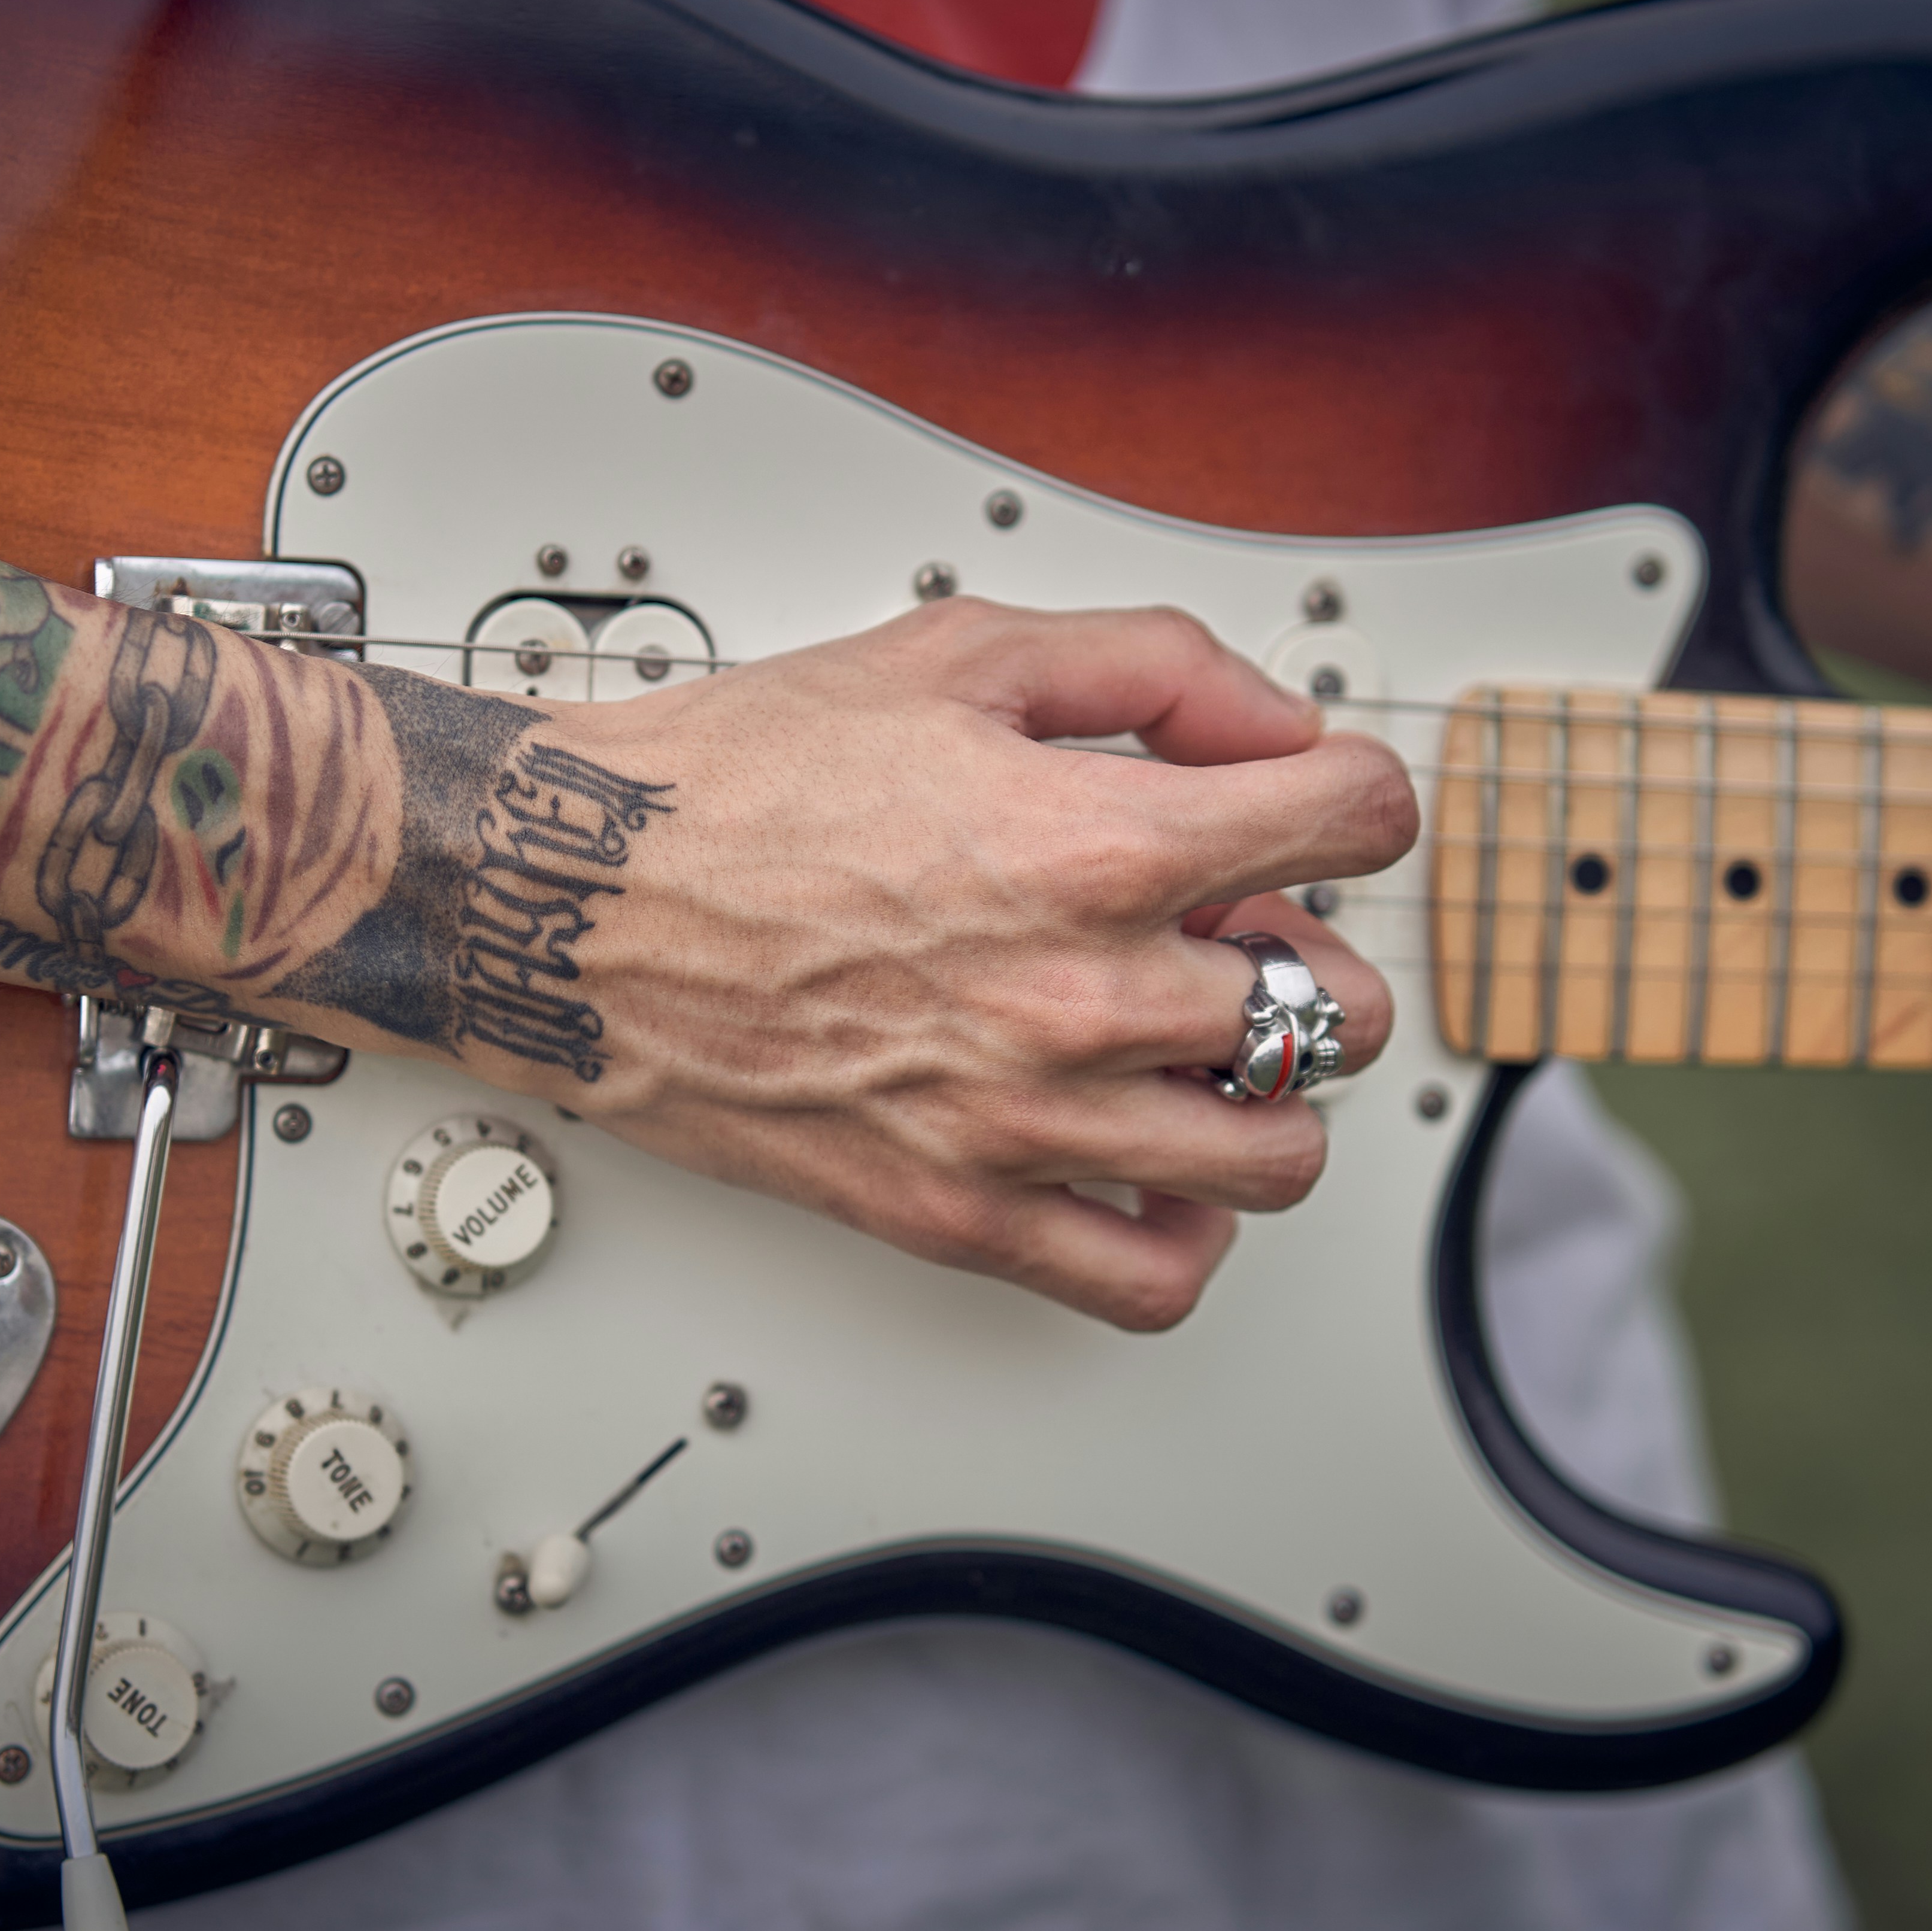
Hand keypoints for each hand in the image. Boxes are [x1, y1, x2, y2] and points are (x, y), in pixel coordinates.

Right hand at [543, 599, 1414, 1330]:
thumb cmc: (735, 782)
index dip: (1354, 796)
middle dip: (1313, 954)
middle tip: (1241, 929)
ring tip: (1207, 1050)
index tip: (1318, 809)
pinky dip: (1188, 1231)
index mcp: (1098, 842)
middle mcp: (1082, 995)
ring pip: (1278, 1156)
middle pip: (1345, 1008)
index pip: (1353, 821)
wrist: (577, 899)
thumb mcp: (961, 654)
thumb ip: (1152, 669)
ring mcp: (1027, 1120)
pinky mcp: (959, 1213)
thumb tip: (1269, 726)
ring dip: (1271, 1096)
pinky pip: (1153, 1276)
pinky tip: (1157, 1165)